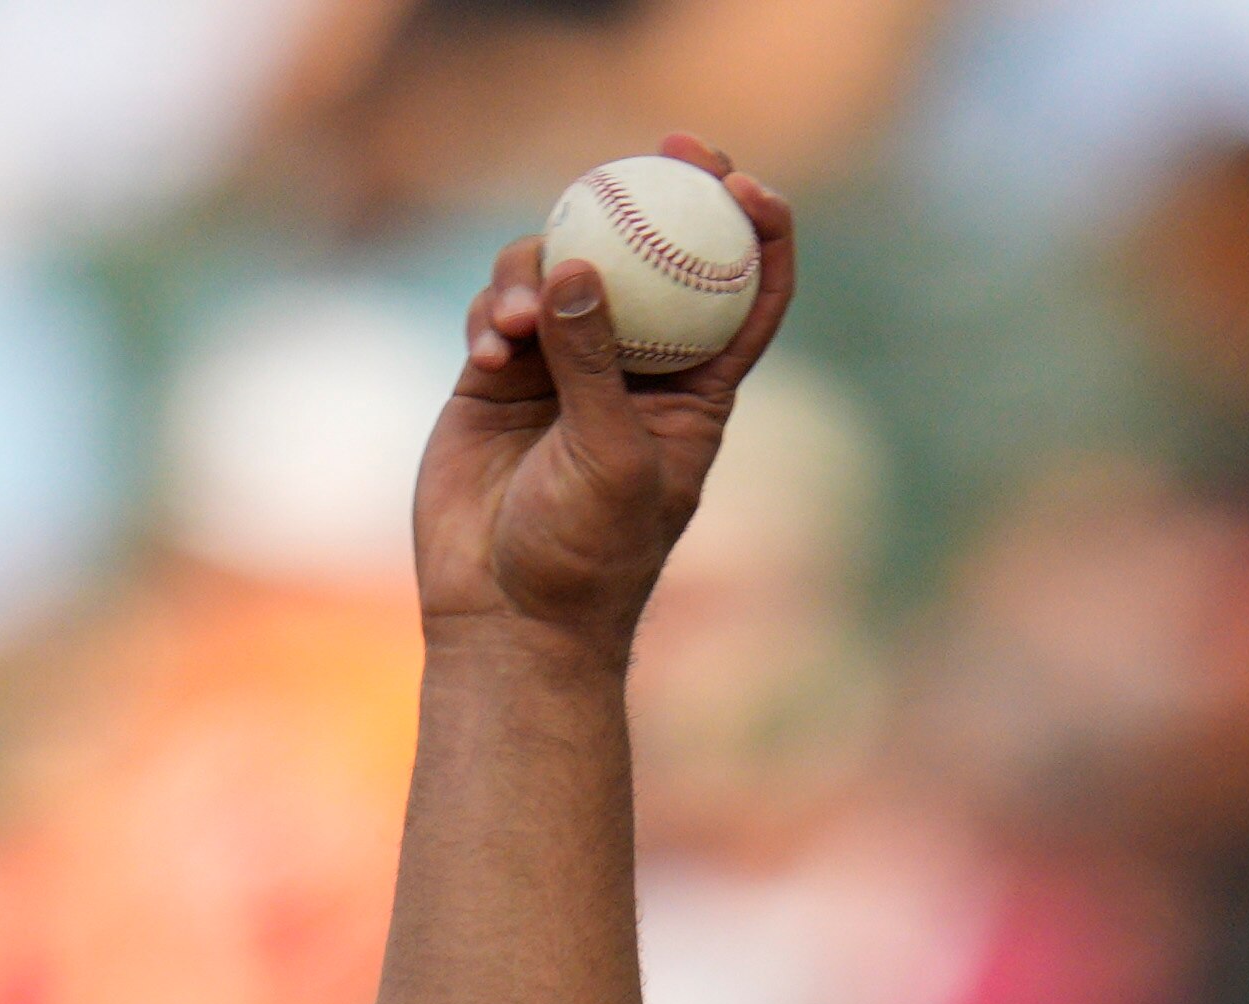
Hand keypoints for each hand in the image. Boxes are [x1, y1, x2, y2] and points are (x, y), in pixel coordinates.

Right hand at [416, 134, 795, 655]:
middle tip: (657, 146)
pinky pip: (503, 308)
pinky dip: (495, 312)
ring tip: (516, 325)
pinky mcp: (501, 375)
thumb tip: (580, 267)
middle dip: (657, 196)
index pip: (744, 299)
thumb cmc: (585, 554)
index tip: (747, 184)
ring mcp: (566, 367)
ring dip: (541, 272)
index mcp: (697, 394)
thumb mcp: (609, 458)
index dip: (758, 235)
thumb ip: (596, 365)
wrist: (507, 611)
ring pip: (565, 271)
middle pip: (658, 258)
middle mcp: (636, 369)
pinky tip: (489, 350)